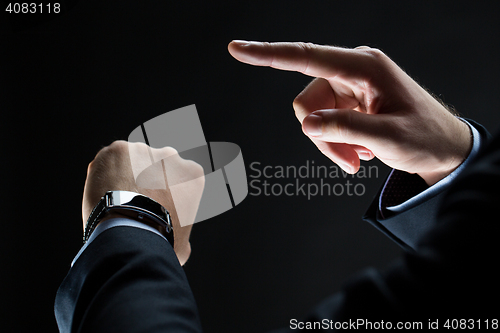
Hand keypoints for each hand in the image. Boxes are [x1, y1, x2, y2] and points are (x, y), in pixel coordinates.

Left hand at [83, 141, 204, 264]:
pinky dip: (104, 173)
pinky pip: (110, 159)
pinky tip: (103, 193)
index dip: (167, 193)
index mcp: (192, 174)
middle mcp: (172, 156)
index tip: (157, 205)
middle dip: (147, 179)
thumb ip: (182, 229)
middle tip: (135, 202)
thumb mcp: (184, 240)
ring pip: (132, 160)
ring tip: (115, 199)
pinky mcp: (119, 149)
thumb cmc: (160, 241)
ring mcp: (144, 150)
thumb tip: (179, 243)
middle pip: (157, 165)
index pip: (181, 178)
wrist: (132, 234)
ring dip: (126, 175)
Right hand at [228, 40, 471, 184]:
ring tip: (357, 160)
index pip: (307, 57)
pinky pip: (323, 123)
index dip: (268, 54)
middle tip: (348, 161)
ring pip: (312, 116)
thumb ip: (345, 129)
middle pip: (307, 101)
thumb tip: (306, 124)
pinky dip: (335, 143)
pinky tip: (360, 152)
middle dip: (321, 136)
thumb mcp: (388, 138)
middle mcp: (352, 71)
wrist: (443, 148)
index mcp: (364, 66)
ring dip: (329, 144)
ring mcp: (348, 87)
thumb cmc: (424, 137)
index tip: (237, 49)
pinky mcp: (348, 102)